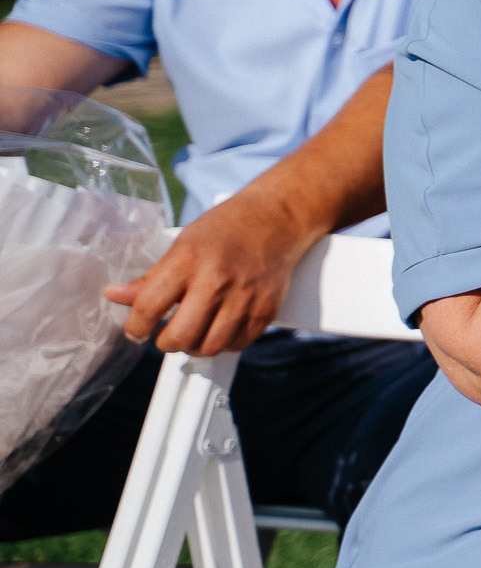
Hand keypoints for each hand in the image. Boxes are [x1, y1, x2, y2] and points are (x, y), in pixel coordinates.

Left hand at [103, 189, 322, 354]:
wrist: (277, 219)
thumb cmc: (226, 228)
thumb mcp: (182, 244)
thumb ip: (152, 277)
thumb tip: (115, 296)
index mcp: (188, 260)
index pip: (150, 306)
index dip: (136, 326)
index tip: (136, 330)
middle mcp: (216, 280)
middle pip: (181, 334)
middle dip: (166, 343)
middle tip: (165, 338)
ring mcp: (245, 296)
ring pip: (211, 346)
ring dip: (195, 348)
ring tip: (192, 336)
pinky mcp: (267, 309)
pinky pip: (239, 343)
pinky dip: (224, 344)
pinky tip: (218, 331)